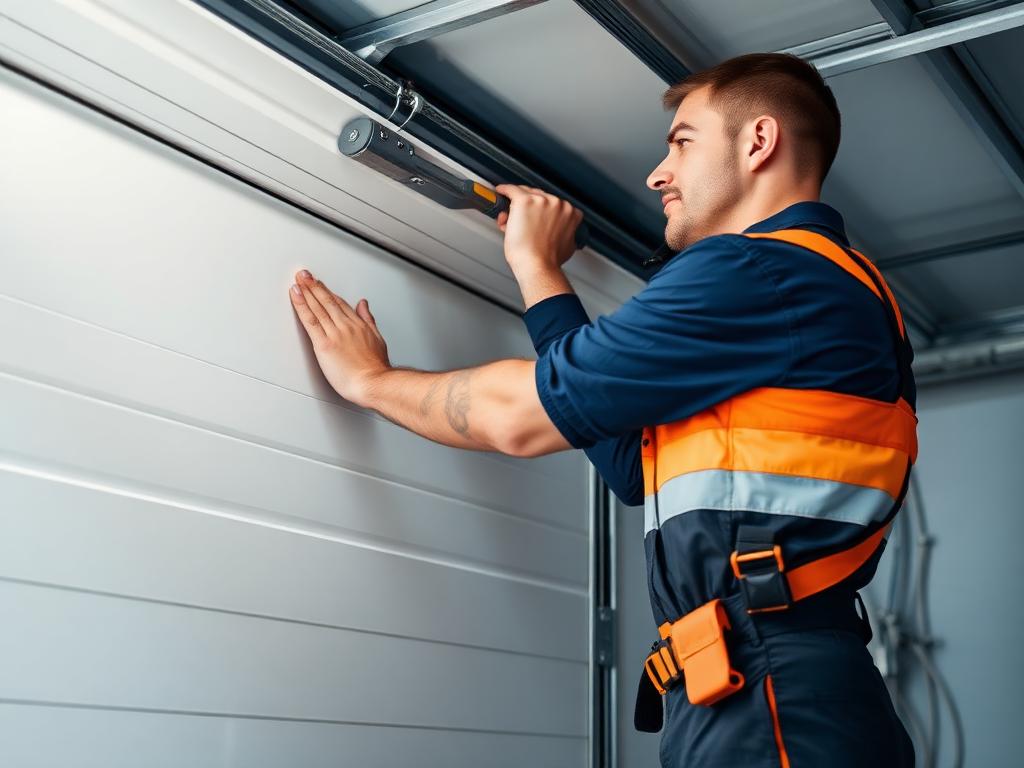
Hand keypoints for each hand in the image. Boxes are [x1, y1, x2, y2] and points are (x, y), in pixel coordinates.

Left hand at [289, 269, 390, 406]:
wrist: (373, 383)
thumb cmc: (375, 369)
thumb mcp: (378, 339)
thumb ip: (369, 320)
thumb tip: (364, 305)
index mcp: (359, 325)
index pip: (340, 304)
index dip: (328, 292)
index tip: (320, 284)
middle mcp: (346, 326)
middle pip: (328, 301)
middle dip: (315, 286)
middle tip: (304, 275)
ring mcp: (335, 333)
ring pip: (318, 307)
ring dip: (307, 290)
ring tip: (299, 280)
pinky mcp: (324, 344)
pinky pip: (310, 320)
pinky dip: (301, 305)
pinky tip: (296, 295)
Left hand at [494, 184, 581, 275]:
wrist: (537, 265)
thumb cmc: (547, 259)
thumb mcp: (567, 245)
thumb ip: (564, 232)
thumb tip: (554, 230)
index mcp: (570, 212)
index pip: (553, 204)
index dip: (540, 211)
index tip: (534, 216)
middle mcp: (557, 203)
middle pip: (539, 196)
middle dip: (528, 208)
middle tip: (520, 221)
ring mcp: (541, 200)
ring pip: (525, 194)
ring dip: (516, 206)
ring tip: (510, 220)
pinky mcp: (524, 200)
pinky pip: (511, 190)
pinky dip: (504, 191)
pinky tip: (500, 193)